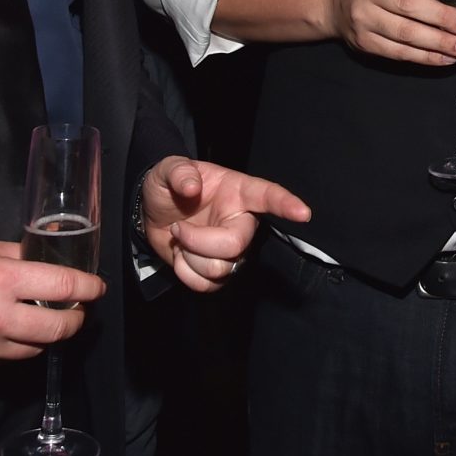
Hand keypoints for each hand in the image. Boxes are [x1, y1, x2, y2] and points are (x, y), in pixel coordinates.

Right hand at [0, 233, 103, 368]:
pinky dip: (19, 346)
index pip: (63, 287)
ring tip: (47, 317)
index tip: (96, 286)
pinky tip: (15, 329)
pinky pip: (7, 359)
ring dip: (49, 335)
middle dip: (77, 318)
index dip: (88, 286)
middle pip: (59, 329)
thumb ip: (14, 255)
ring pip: (36, 350)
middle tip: (78, 307)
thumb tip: (44, 257)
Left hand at [140, 156, 310, 291]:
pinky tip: (182, 256)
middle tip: (178, 229)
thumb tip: (191, 186)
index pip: (268, 196)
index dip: (286, 204)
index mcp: (237, 192)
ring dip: (189, 257)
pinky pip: (207, 286)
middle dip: (199, 242)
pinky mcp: (220, 271)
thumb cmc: (168, 187)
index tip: (303, 213)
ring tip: (180, 239)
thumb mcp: (166, 169)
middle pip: (236, 245)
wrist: (152, 213)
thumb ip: (179, 172)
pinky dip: (185, 273)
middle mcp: (241, 221)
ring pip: (221, 269)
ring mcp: (232, 249)